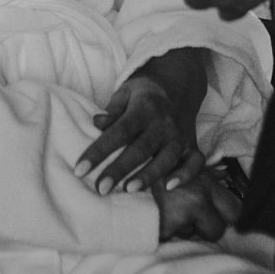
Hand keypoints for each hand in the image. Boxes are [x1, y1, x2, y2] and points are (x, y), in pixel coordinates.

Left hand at [77, 53, 206, 193]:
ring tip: (129, 190)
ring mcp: (179, 135)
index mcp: (144, 108)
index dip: (98, 151)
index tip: (80, 169)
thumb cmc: (144, 93)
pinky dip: (186, 175)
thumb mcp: (125, 93)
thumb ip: (112, 110)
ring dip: (149, 175)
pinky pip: (194, 163)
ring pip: (166, 158)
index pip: (118, 131)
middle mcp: (163, 123)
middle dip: (120, 169)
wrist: (180, 83)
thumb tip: (97, 123)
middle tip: (101, 188)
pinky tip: (169, 187)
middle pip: (140, 149)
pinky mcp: (191, 146)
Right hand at [155, 167, 243, 242]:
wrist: (123, 171)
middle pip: (218, 230)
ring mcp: (182, 215)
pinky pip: (170, 240)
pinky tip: (156, 218)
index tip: (222, 219)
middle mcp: (199, 200)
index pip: (235, 210)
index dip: (230, 218)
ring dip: (181, 229)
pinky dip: (163, 232)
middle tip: (194, 222)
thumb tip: (224, 183)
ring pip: (191, 236)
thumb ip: (204, 177)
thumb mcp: (184, 164)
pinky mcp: (164, 228)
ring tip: (165, 211)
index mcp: (206, 184)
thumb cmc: (156, 165)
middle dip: (207, 229)